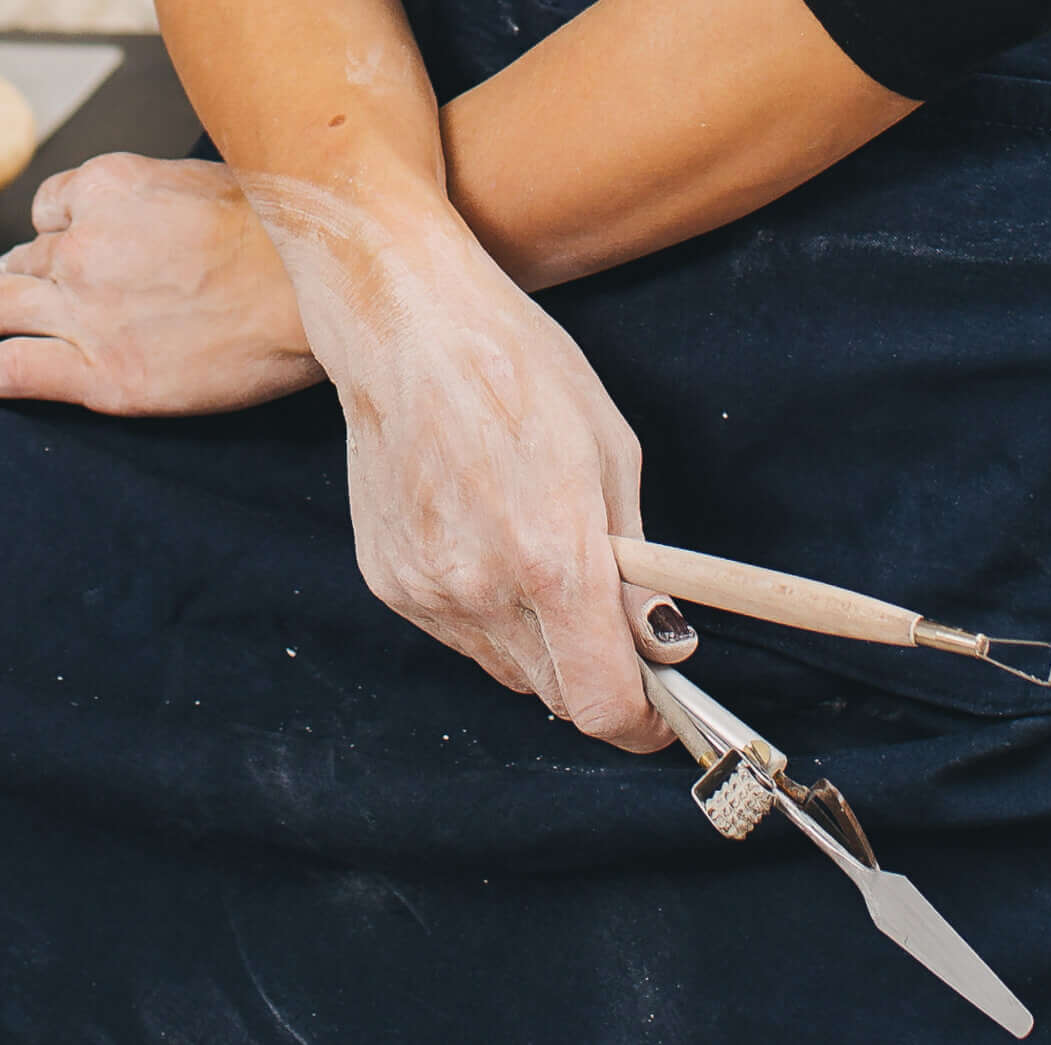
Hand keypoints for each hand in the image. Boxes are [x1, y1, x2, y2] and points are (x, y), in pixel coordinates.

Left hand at [0, 155, 324, 415]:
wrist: (311, 288)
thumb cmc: (281, 231)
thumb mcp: (205, 179)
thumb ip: (153, 198)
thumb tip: (122, 220)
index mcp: (108, 187)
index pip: (55, 210)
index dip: (57, 232)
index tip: (56, 247)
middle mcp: (83, 247)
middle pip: (24, 262)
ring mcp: (86, 313)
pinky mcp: (102, 375)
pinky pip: (17, 369)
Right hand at [251, 178, 686, 751]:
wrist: (406, 327)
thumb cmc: (521, 371)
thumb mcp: (611, 455)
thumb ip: (635, 566)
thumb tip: (659, 642)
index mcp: (554, 559)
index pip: (601, 704)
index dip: (640, 722)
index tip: (660, 708)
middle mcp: (483, 591)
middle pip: (557, 695)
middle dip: (597, 674)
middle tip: (614, 623)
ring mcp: (428, 592)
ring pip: (507, 669)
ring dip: (541, 643)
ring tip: (538, 554)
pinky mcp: (390, 583)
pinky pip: (458, 633)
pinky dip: (488, 612)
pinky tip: (485, 538)